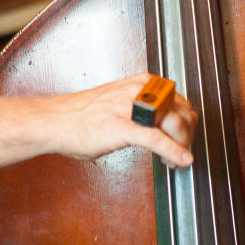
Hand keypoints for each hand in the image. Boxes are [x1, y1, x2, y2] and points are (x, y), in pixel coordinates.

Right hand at [44, 73, 196, 167]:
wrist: (57, 121)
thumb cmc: (82, 115)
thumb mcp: (119, 100)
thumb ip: (141, 106)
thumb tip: (162, 121)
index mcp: (141, 83)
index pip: (179, 101)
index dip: (186, 123)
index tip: (184, 137)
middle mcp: (140, 91)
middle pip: (182, 113)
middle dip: (187, 136)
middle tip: (181, 151)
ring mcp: (132, 108)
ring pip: (174, 125)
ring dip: (181, 145)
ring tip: (175, 160)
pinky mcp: (123, 126)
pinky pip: (157, 139)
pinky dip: (174, 151)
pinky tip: (180, 160)